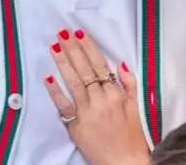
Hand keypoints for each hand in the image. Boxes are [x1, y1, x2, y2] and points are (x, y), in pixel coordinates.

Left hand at [44, 28, 150, 164]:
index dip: (89, 48)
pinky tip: (48, 77)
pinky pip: (63, 106)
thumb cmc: (133, 137)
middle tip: (62, 32)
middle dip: (73, 49)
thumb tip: (121, 63)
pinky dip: (55, 91)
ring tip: (55, 46)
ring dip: (64, 63)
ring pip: (74, 82)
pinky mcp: (76, 126)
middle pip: (85, 70)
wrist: (126, 163)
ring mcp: (87, 112)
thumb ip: (130, 85)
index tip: (80, 33)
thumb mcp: (138, 108)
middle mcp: (101, 100)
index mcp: (116, 95)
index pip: (100, 65)